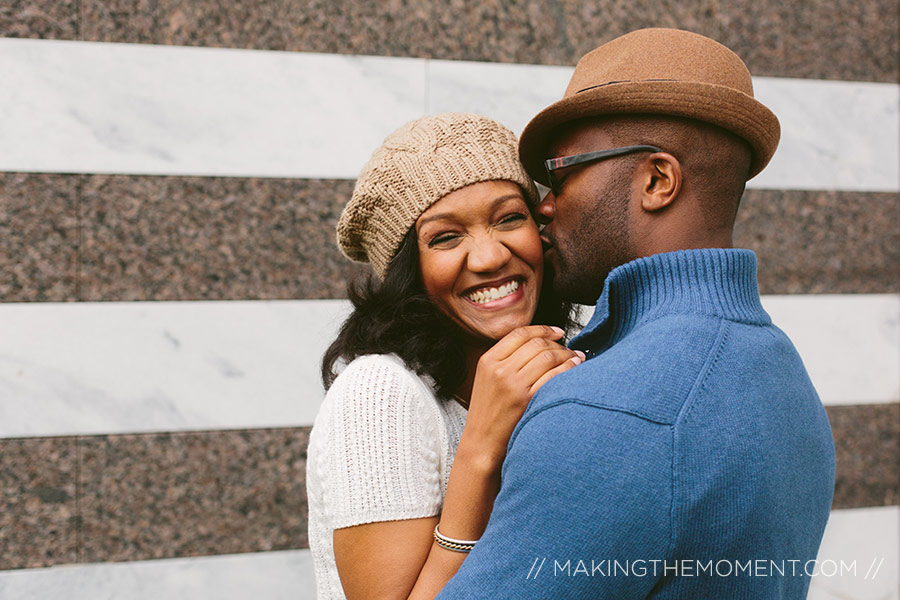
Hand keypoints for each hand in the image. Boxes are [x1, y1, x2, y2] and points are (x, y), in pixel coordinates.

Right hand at [460, 325, 583, 467]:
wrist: (481, 444)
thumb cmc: (487, 414)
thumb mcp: (486, 379)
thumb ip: (504, 360)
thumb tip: (537, 343)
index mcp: (488, 360)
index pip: (520, 333)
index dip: (543, 329)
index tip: (558, 331)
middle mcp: (499, 369)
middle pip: (536, 343)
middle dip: (558, 343)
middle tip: (569, 348)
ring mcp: (513, 385)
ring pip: (548, 357)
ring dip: (567, 354)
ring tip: (577, 357)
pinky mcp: (526, 400)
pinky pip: (554, 376)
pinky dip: (568, 369)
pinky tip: (575, 368)